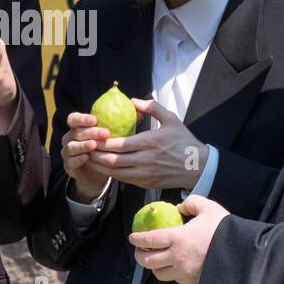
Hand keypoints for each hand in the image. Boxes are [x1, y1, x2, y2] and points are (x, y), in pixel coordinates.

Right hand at [59, 111, 113, 202]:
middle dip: (89, 132)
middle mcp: (70, 138)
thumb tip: (135, 105)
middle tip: (105, 133)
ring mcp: (68, 152)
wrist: (97, 172)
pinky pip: (71, 161)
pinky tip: (87, 157)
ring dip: (83, 145)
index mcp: (78, 127)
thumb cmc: (106, 149)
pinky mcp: (69, 165)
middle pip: (75, 132)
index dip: (82, 118)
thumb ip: (121, 120)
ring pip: (71, 146)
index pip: (74, 119)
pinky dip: (78, 159)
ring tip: (94, 145)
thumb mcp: (113, 134)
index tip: (95, 119)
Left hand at [85, 98, 207, 191]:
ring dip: (100, 166)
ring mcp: (146, 174)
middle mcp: (146, 160)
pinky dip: (111, 173)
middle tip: (85, 148)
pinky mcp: (146, 183)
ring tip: (89, 157)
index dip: (102, 143)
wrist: (198, 166)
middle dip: (96, 155)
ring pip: (116, 173)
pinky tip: (104, 166)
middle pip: (113, 160)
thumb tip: (132, 100)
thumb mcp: (171, 119)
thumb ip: (151, 107)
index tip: (92, 136)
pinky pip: (124, 179)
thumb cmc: (183, 140)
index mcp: (150, 142)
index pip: (119, 145)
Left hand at [129, 195, 228, 283]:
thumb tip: (180, 207)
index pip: (149, 240)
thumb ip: (192, 203)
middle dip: (139, 255)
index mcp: (177, 238)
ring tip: (154, 260)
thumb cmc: (223, 230)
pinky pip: (175, 279)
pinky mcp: (192, 282)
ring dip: (153, 267)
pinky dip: (170, 273)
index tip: (133, 237)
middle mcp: (176, 257)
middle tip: (139, 250)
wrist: (241, 255)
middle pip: (148, 261)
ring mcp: (183, 272)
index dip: (138, 239)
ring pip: (159, 273)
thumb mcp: (208, 208)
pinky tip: (174, 266)